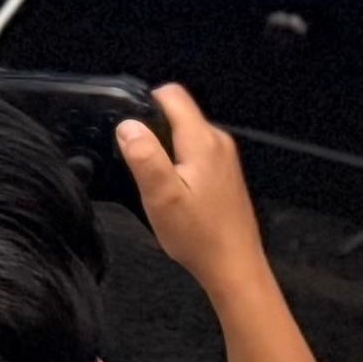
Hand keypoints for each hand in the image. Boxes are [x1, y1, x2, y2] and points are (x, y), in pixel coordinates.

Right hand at [117, 78, 267, 290]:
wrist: (234, 266)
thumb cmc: (199, 235)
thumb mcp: (161, 196)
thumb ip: (144, 156)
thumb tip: (127, 125)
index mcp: (202, 141)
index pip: (172, 94)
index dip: (144, 103)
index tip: (130, 130)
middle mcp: (218, 143)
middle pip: (178, 114)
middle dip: (153, 130)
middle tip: (140, 166)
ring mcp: (225, 159)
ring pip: (186, 135)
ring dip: (166, 150)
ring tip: (156, 184)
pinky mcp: (225, 175)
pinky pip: (195, 153)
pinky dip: (179, 164)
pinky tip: (175, 194)